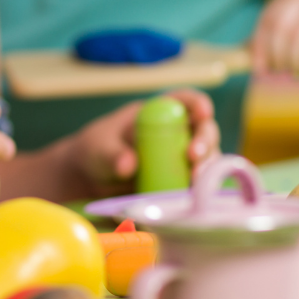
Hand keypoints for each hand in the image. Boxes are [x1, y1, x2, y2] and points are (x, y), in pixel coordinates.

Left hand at [62, 88, 220, 197]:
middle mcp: (176, 133)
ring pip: (207, 158)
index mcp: (157, 113)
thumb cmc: (96, 151)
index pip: (184, 101)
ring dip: (207, 168)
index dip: (197, 103)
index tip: (203, 112)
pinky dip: (201, 190)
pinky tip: (194, 198)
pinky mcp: (181, 182)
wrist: (90, 180)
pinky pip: (198, 184)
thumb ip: (111, 154)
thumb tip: (128, 164)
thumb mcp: (98, 149)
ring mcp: (181, 159)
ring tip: (195, 181)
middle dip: (205, 141)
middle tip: (194, 157)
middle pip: (203, 130)